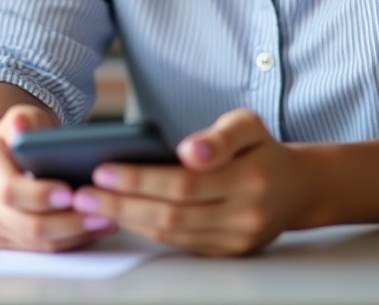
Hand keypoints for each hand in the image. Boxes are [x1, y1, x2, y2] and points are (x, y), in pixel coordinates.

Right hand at [0, 105, 116, 251]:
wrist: (2, 151)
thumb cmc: (19, 133)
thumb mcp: (25, 116)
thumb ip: (24, 119)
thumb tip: (20, 127)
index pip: (9, 188)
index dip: (40, 195)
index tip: (70, 193)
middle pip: (22, 222)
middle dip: (64, 222)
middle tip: (99, 213)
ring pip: (31, 241)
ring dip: (71, 234)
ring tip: (103, 221)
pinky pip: (35, 248)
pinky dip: (65, 241)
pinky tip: (89, 229)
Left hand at [72, 109, 318, 255]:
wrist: (297, 188)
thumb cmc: (260, 148)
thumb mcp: (247, 125)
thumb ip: (219, 137)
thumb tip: (188, 151)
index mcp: (249, 179)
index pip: (183, 184)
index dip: (139, 179)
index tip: (102, 170)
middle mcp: (243, 216)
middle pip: (172, 214)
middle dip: (121, 204)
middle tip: (82, 193)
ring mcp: (235, 240)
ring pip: (172, 235)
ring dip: (126, 221)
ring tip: (90, 206)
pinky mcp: (227, 253)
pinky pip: (180, 245)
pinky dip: (146, 231)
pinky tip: (120, 217)